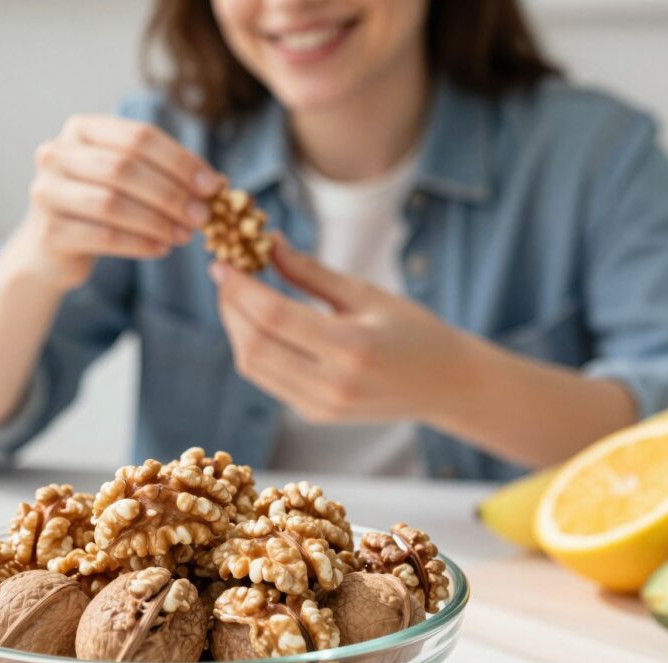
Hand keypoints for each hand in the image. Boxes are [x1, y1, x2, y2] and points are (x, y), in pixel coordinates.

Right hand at [11, 115, 223, 292]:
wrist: (52, 251)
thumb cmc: (99, 210)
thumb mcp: (129, 183)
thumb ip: (165, 175)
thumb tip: (217, 183)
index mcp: (81, 130)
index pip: (138, 136)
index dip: (179, 161)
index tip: (212, 185)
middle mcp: (56, 154)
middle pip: (124, 167)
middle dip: (171, 193)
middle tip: (203, 215)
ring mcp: (47, 192)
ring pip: (113, 204)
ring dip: (158, 221)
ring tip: (185, 235)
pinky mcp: (49, 232)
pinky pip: (104, 237)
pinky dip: (140, 244)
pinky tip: (162, 249)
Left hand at [211, 236, 459, 423]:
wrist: (445, 385)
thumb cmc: (413, 331)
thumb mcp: (366, 293)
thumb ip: (311, 272)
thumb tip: (267, 243)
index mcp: (352, 348)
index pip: (273, 317)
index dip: (240, 288)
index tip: (222, 263)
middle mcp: (332, 385)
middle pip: (254, 345)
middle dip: (230, 307)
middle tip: (225, 275)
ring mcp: (320, 407)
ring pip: (253, 367)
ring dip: (235, 328)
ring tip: (236, 295)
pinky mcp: (313, 415)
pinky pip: (266, 380)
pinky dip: (251, 348)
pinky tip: (254, 322)